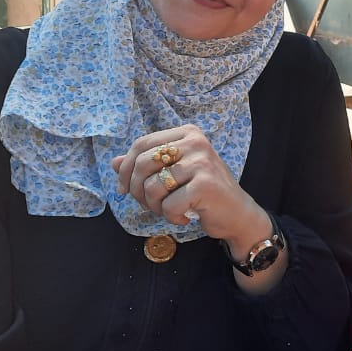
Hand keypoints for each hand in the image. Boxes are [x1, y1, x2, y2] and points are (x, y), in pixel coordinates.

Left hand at [110, 124, 270, 254]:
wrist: (237, 214)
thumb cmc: (203, 192)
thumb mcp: (173, 174)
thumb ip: (145, 166)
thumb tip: (114, 163)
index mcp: (187, 133)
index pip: (141, 144)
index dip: (126, 169)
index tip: (124, 189)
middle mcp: (196, 142)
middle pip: (143, 164)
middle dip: (137, 191)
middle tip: (151, 205)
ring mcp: (202, 162)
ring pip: (153, 186)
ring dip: (155, 207)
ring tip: (170, 210)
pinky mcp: (205, 185)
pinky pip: (169, 205)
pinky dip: (171, 217)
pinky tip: (185, 217)